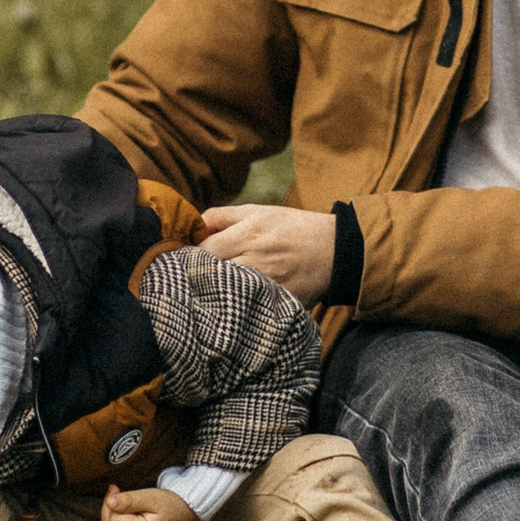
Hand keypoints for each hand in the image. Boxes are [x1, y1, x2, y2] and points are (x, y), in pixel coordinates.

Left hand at [100, 486, 197, 520]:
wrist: (183, 511)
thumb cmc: (170, 503)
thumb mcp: (151, 497)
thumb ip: (129, 500)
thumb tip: (109, 502)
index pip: (113, 520)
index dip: (111, 503)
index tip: (117, 489)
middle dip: (108, 507)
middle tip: (116, 490)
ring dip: (110, 513)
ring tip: (120, 498)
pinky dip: (114, 519)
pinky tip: (122, 509)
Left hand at [199, 203, 334, 306]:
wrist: (336, 250)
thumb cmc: (292, 228)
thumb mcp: (258, 211)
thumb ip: (221, 216)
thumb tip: (191, 226)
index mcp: (248, 234)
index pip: (203, 250)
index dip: (188, 257)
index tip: (184, 262)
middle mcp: (256, 259)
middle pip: (210, 274)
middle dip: (196, 278)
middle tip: (188, 282)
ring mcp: (268, 284)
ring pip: (226, 295)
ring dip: (214, 295)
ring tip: (207, 295)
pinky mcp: (280, 303)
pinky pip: (249, 309)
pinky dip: (237, 310)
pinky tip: (230, 308)